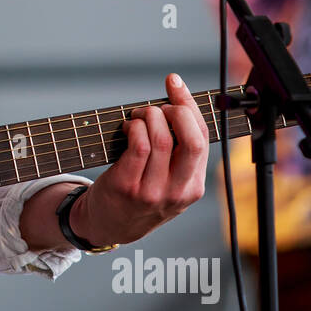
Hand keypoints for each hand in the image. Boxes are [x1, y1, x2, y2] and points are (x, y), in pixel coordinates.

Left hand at [67, 73, 208, 247]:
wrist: (108, 225)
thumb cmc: (140, 196)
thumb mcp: (171, 184)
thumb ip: (180, 155)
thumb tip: (178, 104)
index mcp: (193, 188)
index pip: (203, 139)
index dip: (190, 106)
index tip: (176, 85)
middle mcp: (177, 192)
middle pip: (191, 140)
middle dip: (177, 110)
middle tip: (159, 106)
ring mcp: (152, 191)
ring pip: (162, 138)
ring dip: (148, 116)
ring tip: (138, 116)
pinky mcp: (127, 186)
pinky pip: (138, 145)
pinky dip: (134, 127)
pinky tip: (128, 127)